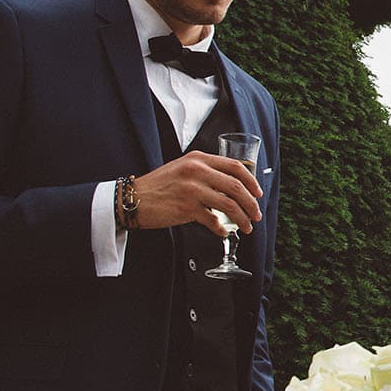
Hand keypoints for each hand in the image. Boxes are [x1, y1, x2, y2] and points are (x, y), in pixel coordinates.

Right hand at [129, 152, 263, 236]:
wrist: (132, 199)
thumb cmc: (159, 186)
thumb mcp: (183, 168)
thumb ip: (205, 172)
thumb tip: (231, 186)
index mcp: (199, 159)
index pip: (235, 167)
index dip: (252, 181)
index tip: (258, 193)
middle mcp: (197, 171)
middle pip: (236, 187)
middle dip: (252, 204)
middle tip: (256, 215)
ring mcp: (192, 190)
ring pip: (229, 205)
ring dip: (242, 218)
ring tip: (247, 227)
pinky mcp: (186, 208)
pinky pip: (213, 220)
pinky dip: (221, 228)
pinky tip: (223, 232)